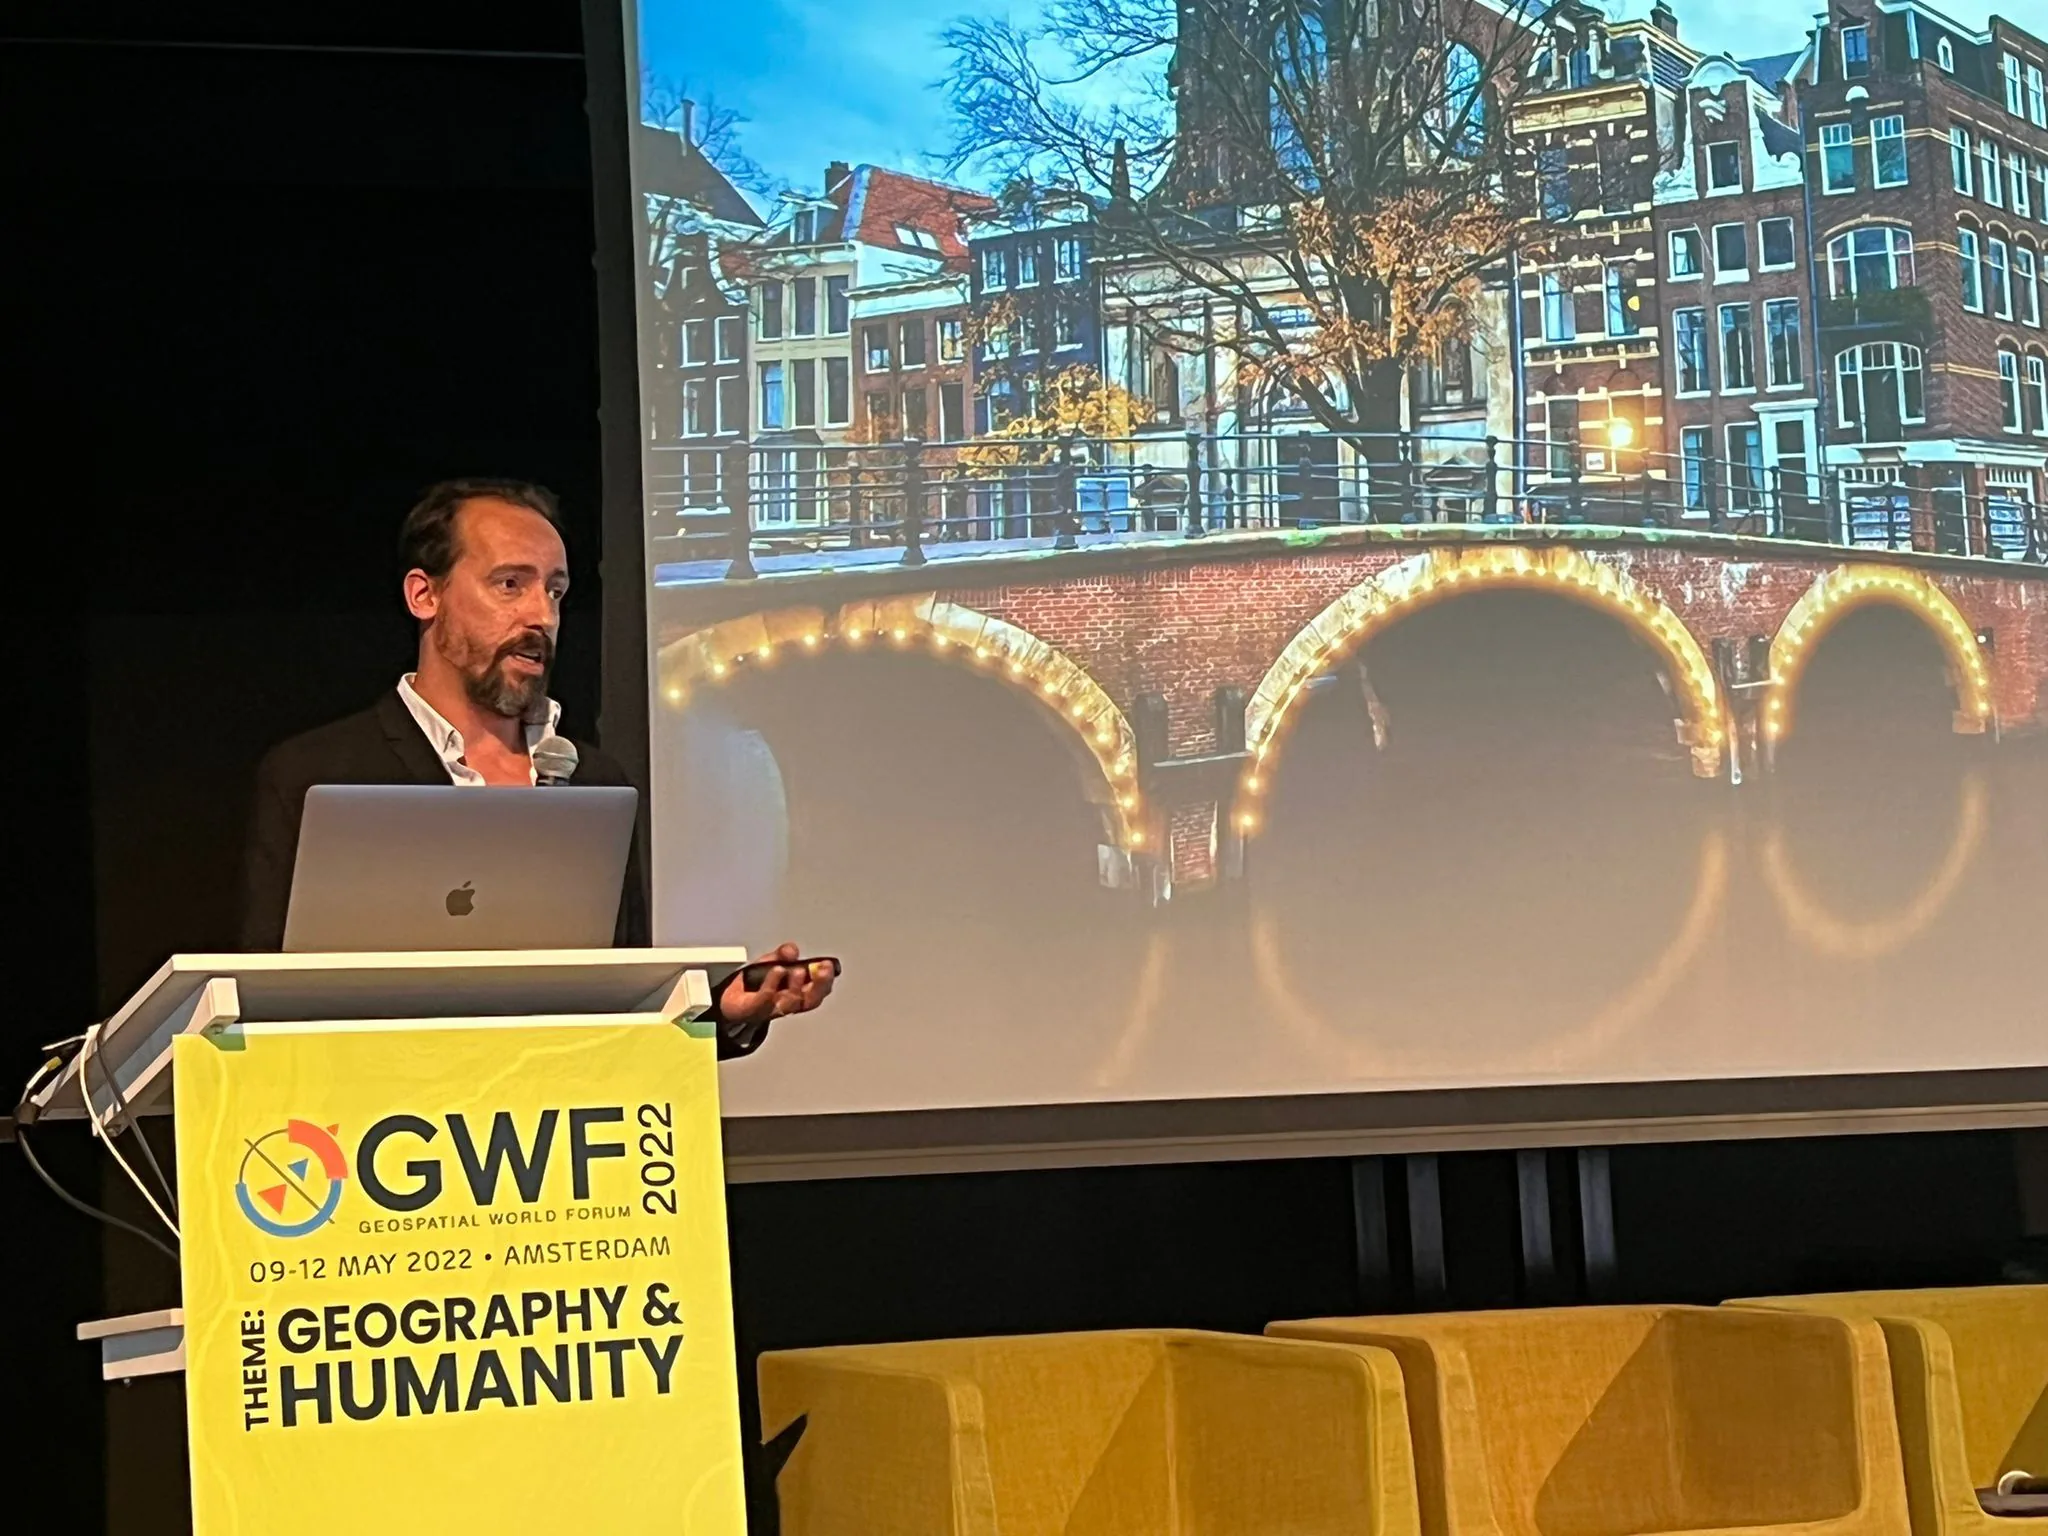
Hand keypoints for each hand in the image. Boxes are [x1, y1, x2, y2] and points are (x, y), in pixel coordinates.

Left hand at [718, 942, 836, 1030]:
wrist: (727, 1002)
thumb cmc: (753, 985)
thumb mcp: (770, 962)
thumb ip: (782, 955)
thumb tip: (791, 950)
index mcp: (796, 993)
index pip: (818, 991)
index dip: (826, 980)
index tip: (828, 965)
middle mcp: (787, 1004)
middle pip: (810, 1001)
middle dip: (819, 985)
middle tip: (821, 970)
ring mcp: (772, 1009)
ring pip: (790, 1003)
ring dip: (796, 986)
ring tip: (796, 969)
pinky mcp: (753, 1010)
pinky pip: (765, 999)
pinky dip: (772, 984)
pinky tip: (776, 971)